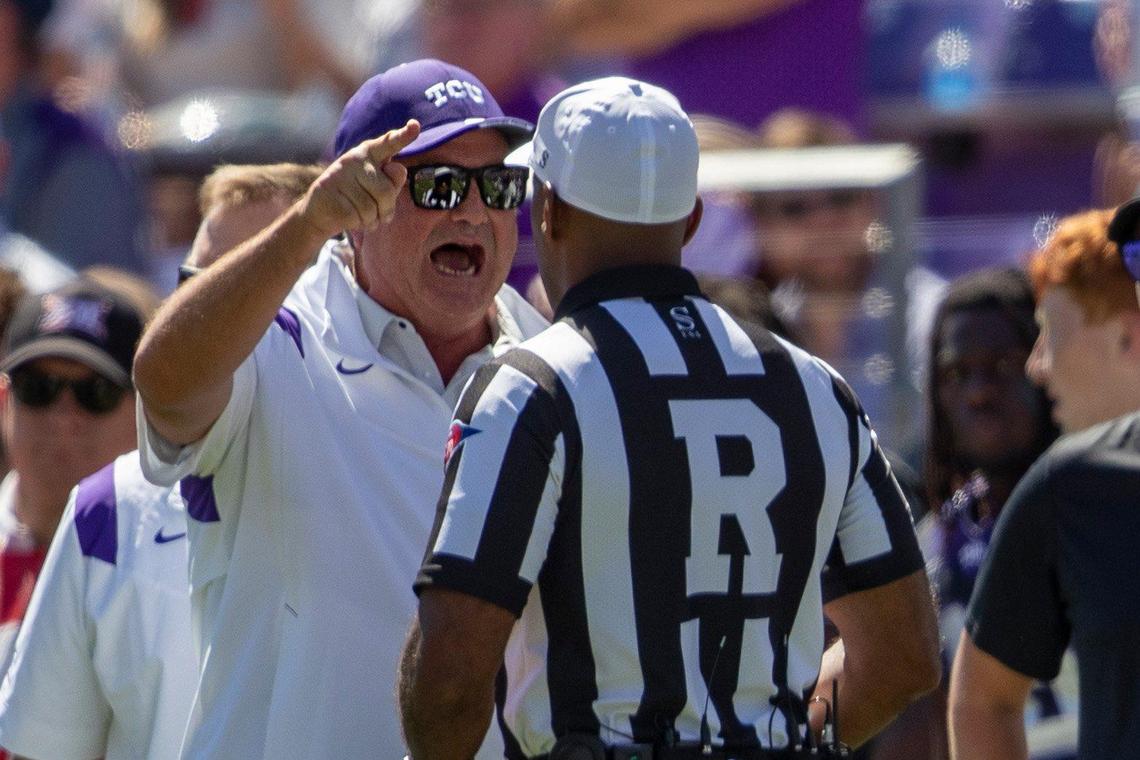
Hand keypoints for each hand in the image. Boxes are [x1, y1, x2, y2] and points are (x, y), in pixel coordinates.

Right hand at [297, 119, 420, 237]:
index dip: (403, 136)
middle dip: (386, 209)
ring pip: (371, 209)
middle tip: (379, 214)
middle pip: (386, 191)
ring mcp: (339, 174)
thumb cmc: (357, 198)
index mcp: (369, 153)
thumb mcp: (378, 188)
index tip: (415, 126)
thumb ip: (393, 181)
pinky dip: (358, 224)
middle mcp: (354, 158)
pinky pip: (357, 217)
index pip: (388, 144)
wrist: (320, 213)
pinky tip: (349, 219)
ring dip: (372, 220)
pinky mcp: (329, 193)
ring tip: (361, 215)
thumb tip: (398, 169)